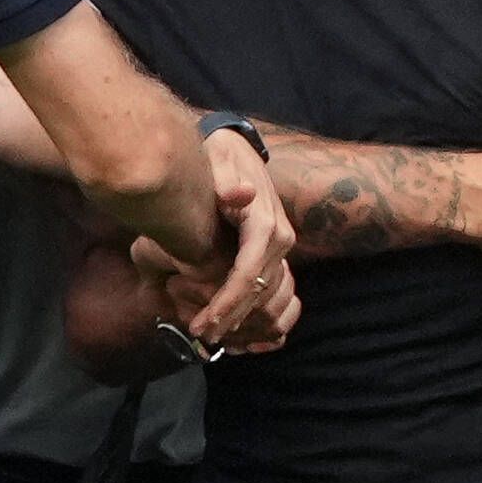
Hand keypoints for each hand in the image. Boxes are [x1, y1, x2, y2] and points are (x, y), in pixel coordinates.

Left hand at [135, 129, 297, 343]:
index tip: (205, 323)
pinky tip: (231, 327)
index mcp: (265, 223)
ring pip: (264, 294)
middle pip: (258, 291)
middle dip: (231, 317)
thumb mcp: (219, 160)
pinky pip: (267, 287)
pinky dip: (251, 309)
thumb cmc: (219, 156)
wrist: (234, 147)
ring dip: (240, 318)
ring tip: (210, 334)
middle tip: (201, 335)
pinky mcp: (272, 251)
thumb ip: (225, 181)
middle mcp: (280, 239)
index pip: (248, 273)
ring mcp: (279, 246)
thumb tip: (240, 195)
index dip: (227, 302)